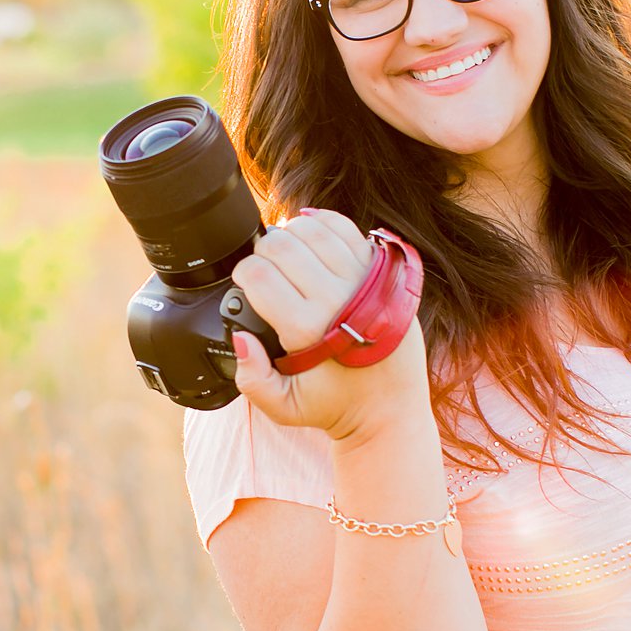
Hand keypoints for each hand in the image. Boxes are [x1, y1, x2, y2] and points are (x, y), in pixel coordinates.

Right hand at [228, 207, 431, 443]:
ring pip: (314, 231)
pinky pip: (345, 229)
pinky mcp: (379, 271)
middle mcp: (336, 299)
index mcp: (307, 330)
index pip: (259, 275)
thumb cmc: (336, 404)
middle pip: (283, 246)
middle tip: (262, 266)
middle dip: (261, 250)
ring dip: (289, 234)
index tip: (244, 281)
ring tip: (283, 251)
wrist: (390, 406)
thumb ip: (252, 379)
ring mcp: (361, 280)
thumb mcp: (285, 406)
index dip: (243, 272)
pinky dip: (321, 224)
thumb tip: (240, 337)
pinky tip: (308, 236)